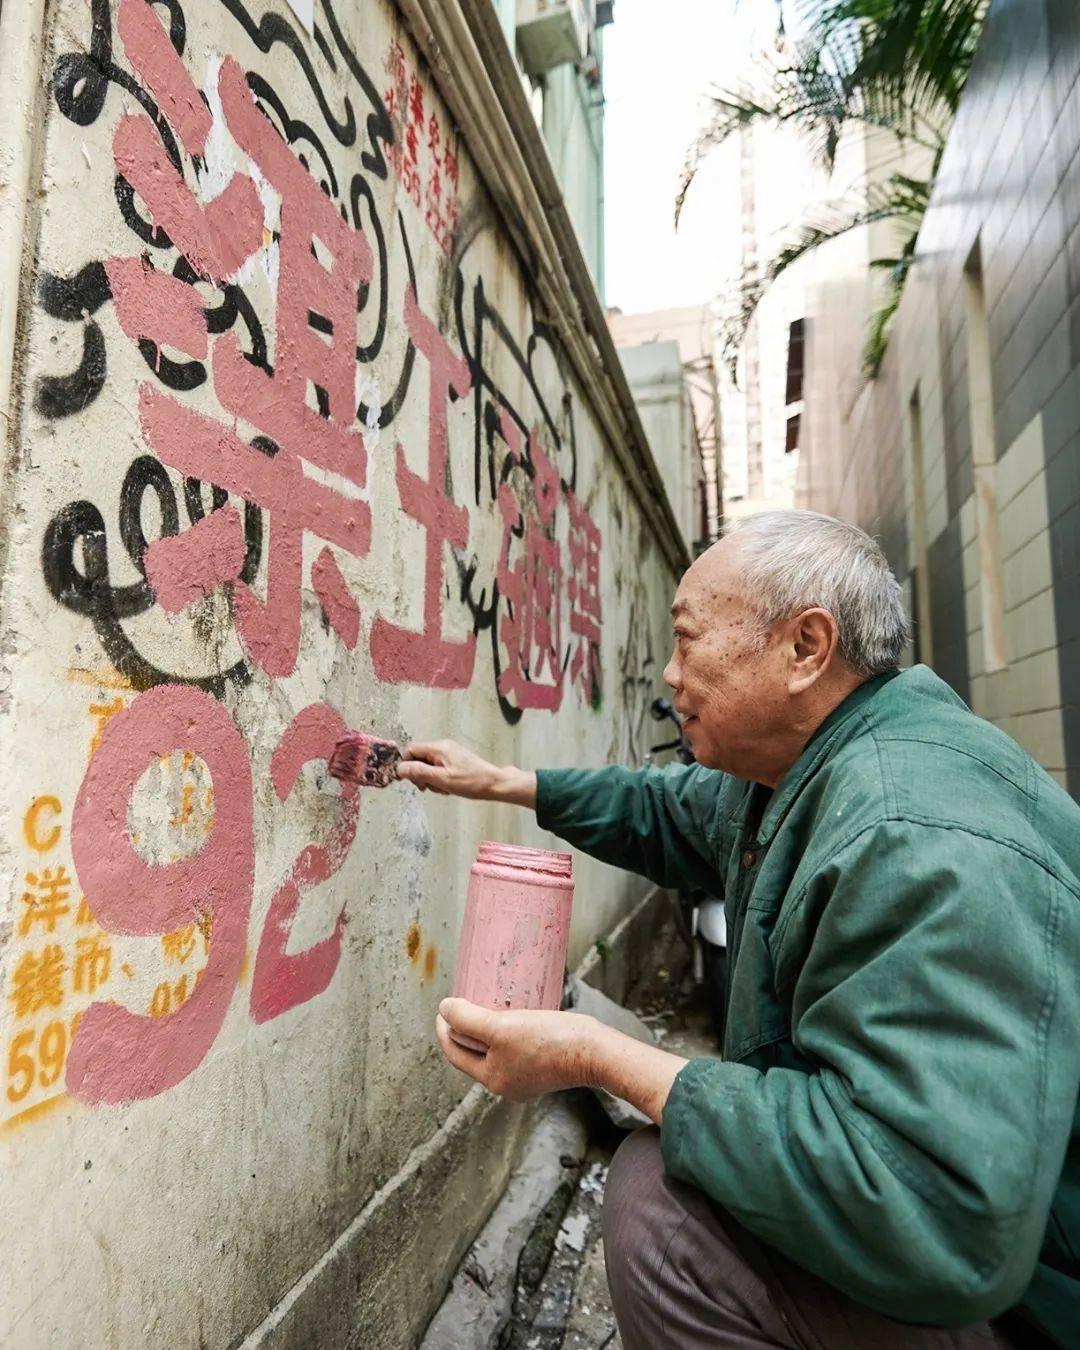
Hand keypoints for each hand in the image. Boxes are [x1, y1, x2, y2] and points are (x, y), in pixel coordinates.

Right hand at [397, 739, 536, 805]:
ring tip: (443, 788)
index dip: (407, 766)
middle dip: (421, 775)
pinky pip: (439, 769)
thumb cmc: (471, 782)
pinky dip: (440, 780)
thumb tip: (400, 768)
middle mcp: (443, 747)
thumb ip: (419, 772)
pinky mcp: (455, 761)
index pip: (411, 750)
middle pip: (419, 758)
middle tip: (429, 787)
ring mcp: (450, 754)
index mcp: (439, 747)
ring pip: (429, 766)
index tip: (413, 781)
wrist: (494, 784)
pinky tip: (449, 787)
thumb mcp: (441, 779)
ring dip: (431, 780)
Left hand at [434, 998, 597, 1100]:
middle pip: (473, 1052)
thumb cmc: (550, 1041)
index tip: (445, 1006)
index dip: (445, 1028)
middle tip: (462, 1003)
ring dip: (485, 1029)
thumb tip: (445, 1010)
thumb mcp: (501, 1027)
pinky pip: (514, 1047)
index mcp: (492, 1078)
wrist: (595, 1052)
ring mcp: (525, 1077)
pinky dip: (506, 1032)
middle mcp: (506, 1083)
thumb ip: (469, 1020)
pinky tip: (512, 1015)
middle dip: (464, 1028)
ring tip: (484, 1005)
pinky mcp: (543, 1066)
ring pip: (494, 1050)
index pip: (455, 1053)